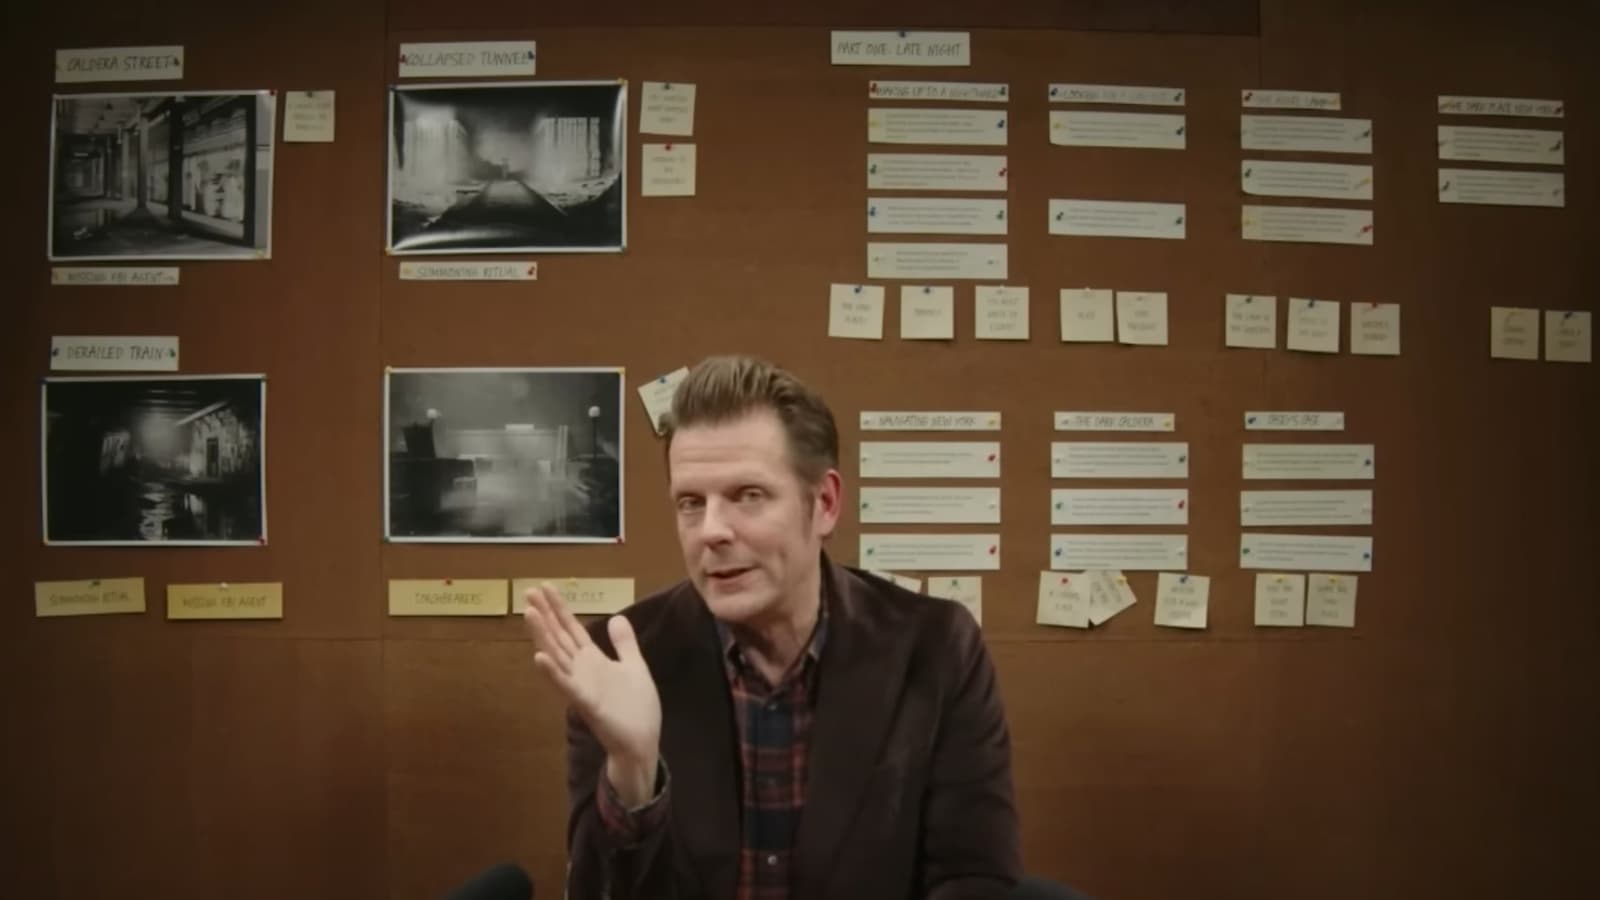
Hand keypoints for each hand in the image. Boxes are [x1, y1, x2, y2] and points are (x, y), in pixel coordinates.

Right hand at [523, 584, 661, 805]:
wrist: (641, 743)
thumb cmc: (637, 709)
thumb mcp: (634, 667)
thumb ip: (624, 644)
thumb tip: (617, 617)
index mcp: (593, 660)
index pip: (571, 628)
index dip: (559, 608)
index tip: (545, 587)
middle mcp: (581, 670)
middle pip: (559, 637)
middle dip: (545, 615)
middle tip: (528, 591)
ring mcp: (581, 686)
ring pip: (557, 656)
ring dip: (543, 636)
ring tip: (529, 614)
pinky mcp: (586, 704)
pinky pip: (566, 686)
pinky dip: (552, 672)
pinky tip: (539, 658)